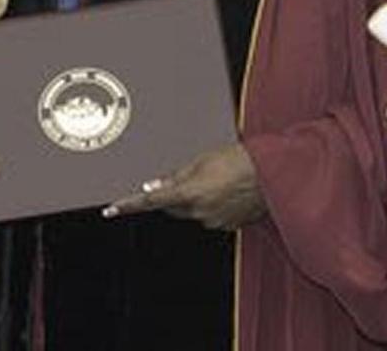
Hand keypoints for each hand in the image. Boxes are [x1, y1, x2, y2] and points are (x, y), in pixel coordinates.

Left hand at [102, 143, 265, 229]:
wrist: (275, 174)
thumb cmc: (240, 159)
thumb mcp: (203, 159)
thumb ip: (176, 176)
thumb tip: (154, 186)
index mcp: (191, 193)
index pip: (151, 201)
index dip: (129, 204)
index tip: (111, 208)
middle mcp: (200, 213)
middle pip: (171, 207)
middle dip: (171, 194)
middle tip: (187, 175)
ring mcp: (214, 222)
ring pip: (191, 211)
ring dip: (194, 197)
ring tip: (217, 177)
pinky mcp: (228, 226)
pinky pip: (209, 215)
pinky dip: (211, 203)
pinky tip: (226, 188)